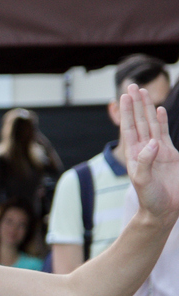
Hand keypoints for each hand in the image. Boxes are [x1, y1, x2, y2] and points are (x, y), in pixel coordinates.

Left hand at [122, 84, 177, 221]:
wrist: (162, 210)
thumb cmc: (149, 198)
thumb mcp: (142, 181)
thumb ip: (144, 162)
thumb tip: (152, 143)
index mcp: (133, 154)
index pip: (129, 127)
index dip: (127, 112)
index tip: (124, 96)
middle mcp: (144, 149)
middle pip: (139, 121)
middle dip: (135, 103)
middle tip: (132, 85)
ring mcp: (157, 150)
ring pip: (152, 124)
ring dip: (147, 108)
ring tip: (144, 92)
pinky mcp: (170, 154)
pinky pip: (164, 133)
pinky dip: (162, 121)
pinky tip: (159, 109)